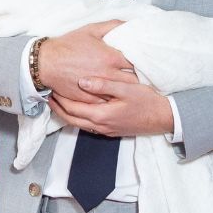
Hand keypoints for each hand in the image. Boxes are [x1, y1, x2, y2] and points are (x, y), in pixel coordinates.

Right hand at [38, 21, 136, 103]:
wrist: (46, 62)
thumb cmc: (68, 45)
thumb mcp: (90, 30)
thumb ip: (112, 25)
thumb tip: (129, 23)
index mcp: (110, 57)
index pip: (137, 63)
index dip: (142, 63)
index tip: (144, 63)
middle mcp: (107, 74)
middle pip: (133, 81)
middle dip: (138, 79)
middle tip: (141, 77)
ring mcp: (99, 89)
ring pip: (121, 93)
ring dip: (126, 91)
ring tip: (131, 88)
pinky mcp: (90, 99)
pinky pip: (107, 102)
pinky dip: (112, 99)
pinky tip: (115, 97)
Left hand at [47, 78, 173, 136]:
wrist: (163, 118)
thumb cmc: (146, 101)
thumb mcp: (126, 88)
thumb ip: (103, 85)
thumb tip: (82, 81)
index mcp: (101, 115)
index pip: (72, 108)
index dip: (59, 99)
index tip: (51, 87)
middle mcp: (100, 126)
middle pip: (70, 119)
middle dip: (58, 108)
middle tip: (49, 94)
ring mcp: (105, 130)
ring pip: (78, 124)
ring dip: (66, 113)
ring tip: (58, 100)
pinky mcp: (110, 130)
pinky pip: (87, 125)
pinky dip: (77, 117)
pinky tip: (77, 107)